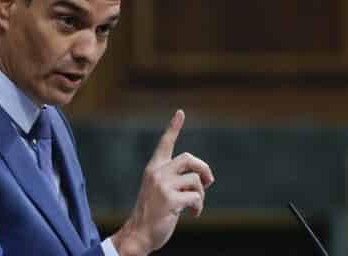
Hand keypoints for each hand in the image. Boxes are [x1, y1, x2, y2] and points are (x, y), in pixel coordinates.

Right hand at [111, 110, 214, 255]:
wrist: (138, 233)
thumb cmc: (153, 213)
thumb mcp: (161, 190)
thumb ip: (176, 179)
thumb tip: (204, 178)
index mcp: (154, 168)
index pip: (165, 143)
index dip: (174, 127)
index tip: (180, 112)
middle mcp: (157, 173)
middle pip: (190, 159)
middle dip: (204, 170)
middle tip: (208, 183)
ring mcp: (162, 185)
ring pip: (196, 180)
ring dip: (201, 195)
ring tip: (195, 206)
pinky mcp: (169, 200)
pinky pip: (196, 197)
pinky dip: (199, 207)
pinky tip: (193, 214)